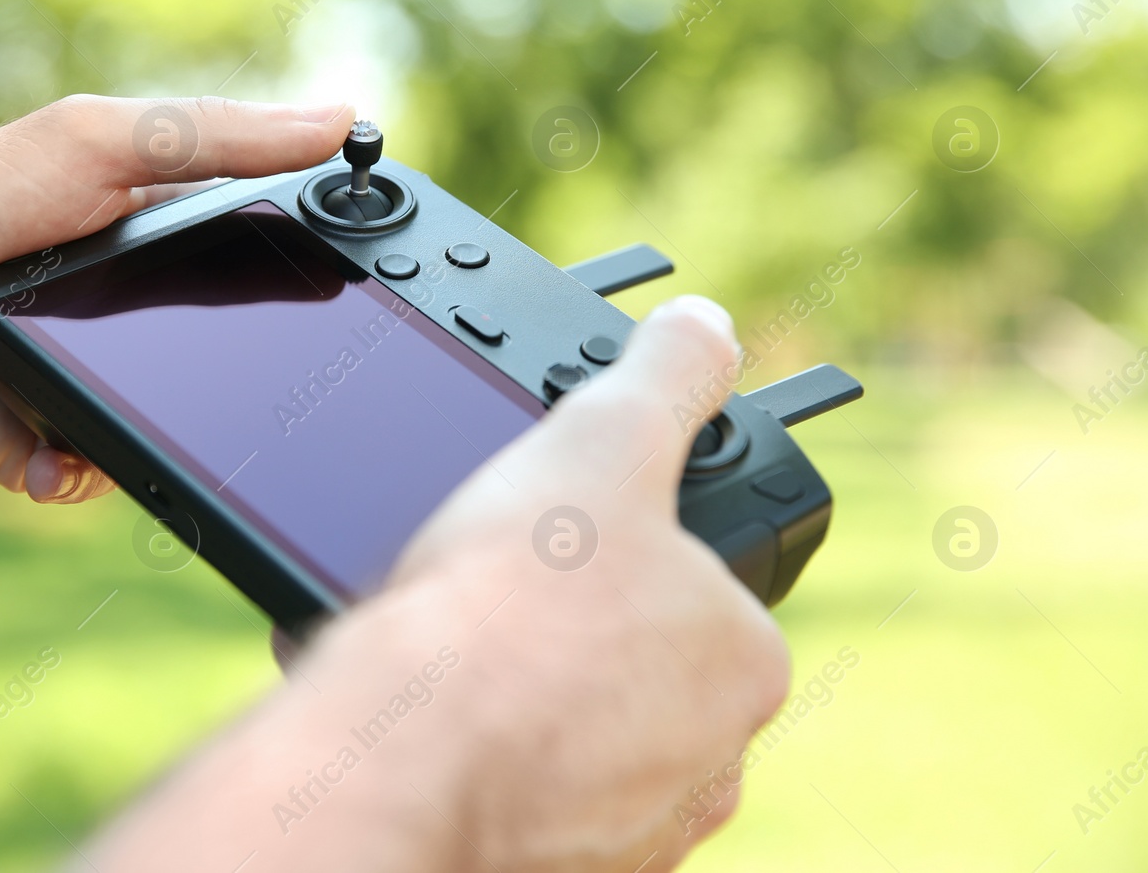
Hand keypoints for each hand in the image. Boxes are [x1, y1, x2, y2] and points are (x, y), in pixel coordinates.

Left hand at [0, 95, 353, 501]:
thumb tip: (333, 120)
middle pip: (239, 342)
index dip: (314, 251)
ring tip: (124, 400)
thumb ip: (208, 138)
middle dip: (261, 363)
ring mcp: (104, 376)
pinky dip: (94, 467)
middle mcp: (137, 305)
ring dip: (179, 426)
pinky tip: (52, 446)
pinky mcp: (59, 443)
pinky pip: (118, 474)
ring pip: (190, 421)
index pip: (261, 236)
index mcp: (153, 225)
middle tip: (284, 372)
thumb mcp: (94, 146)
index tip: (364, 265)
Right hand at [85, 296, 788, 872]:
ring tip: (443, 645)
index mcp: (740, 661)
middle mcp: (706, 764)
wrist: (406, 752)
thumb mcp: (601, 441)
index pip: (690, 585)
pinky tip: (420, 709)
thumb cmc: (514, 606)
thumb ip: (666, 378)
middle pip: (621, 662)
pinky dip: (469, 747)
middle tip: (489, 587)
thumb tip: (707, 328)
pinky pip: (510, 789)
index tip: (555, 539)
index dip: (614, 548)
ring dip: (509, 688)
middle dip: (556, 623)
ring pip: (561, 730)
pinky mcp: (546, 865)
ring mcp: (627, 830)